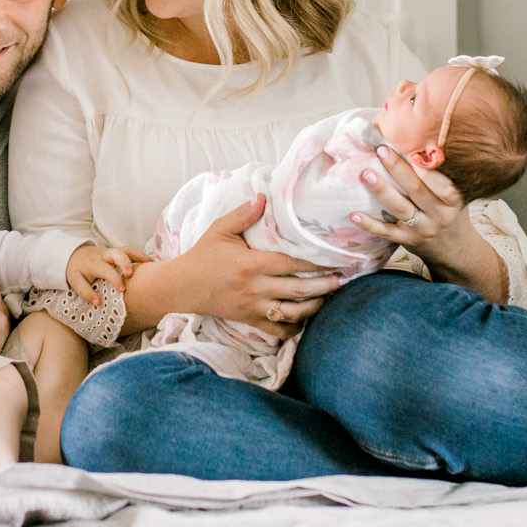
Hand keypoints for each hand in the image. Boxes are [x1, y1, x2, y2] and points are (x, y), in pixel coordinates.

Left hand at [65, 242, 147, 305]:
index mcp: (94, 263)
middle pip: (118, 253)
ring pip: (128, 249)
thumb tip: (97, 303)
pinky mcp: (119, 252)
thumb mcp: (75, 281)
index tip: (122, 289)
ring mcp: (113, 252)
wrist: (76, 254)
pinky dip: (141, 256)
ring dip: (139, 256)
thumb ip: (85, 292)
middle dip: (125, 262)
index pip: (105, 269)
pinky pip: (132, 251)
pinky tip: (150, 265)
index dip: (114, 279)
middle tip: (131, 273)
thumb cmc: (78, 270)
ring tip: (151, 266)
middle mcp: (105, 255)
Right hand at [182, 195, 338, 338]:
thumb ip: (243, 214)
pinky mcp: (250, 320)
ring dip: (315, 307)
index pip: (292, 263)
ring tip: (330, 299)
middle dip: (325, 286)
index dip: (317, 263)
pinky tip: (306, 321)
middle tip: (343, 280)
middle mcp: (256, 288)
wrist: (183, 286)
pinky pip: (277, 330)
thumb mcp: (220, 229)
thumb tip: (264, 196)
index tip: (335, 259)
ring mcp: (254, 307)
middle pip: (299, 290)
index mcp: (252, 264)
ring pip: (293, 313)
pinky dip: (294, 329)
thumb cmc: (203, 255)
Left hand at [351, 148, 506, 300]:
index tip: (412, 150)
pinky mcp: (405, 240)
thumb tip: (417, 143)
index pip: (443, 185)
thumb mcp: (455, 197)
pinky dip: (369, 224)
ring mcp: (420, 229)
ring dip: (382, 190)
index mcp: (453, 202)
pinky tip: (354, 214)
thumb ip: (441, 177)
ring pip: (400, 209)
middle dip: (398, 169)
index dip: (427, 170)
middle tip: (381, 150)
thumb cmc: (451, 213)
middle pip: (417, 191)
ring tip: (366, 174)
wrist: (454, 249)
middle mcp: (438, 216)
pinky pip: (385, 232)